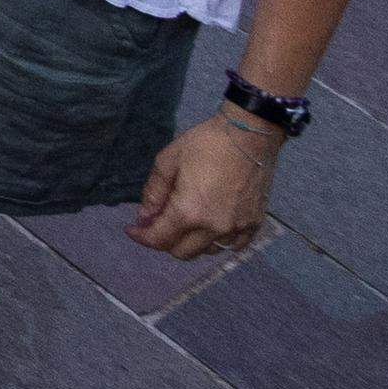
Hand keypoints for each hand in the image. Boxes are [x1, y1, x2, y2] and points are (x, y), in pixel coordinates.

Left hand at [130, 108, 280, 258]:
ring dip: (191, 242)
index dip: (142, 237)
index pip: (159, 239)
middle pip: (182, 252)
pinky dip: (218, 241)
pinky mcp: (254, 225)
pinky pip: (233, 246)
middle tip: (159, 222)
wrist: (250, 136)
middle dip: (165, 241)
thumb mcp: (168, 160)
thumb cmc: (206, 143)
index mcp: (189, 212)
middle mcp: (214, 228)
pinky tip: (211, 226)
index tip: (132, 230)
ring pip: (207, 252)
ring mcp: (237, 229)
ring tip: (186, 222)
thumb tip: (144, 217)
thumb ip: (153, 192)